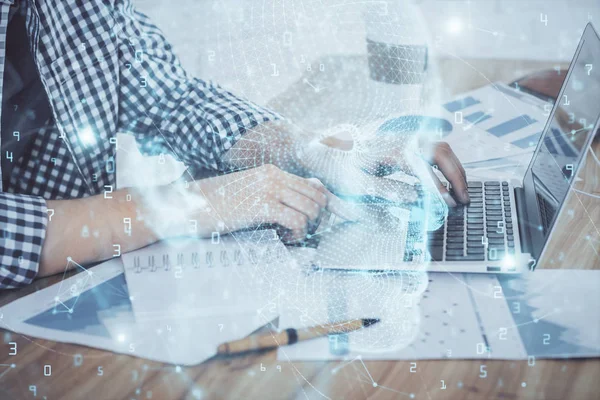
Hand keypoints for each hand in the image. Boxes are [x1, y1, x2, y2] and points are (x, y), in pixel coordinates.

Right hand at [190, 164, 350, 241]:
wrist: (189, 206)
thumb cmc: (215, 204)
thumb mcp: (248, 194)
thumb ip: (272, 196)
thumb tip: (299, 208)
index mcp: (271, 172)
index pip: (313, 185)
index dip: (318, 206)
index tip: (309, 221)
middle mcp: (274, 176)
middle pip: (318, 196)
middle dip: (316, 218)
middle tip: (301, 231)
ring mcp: (269, 190)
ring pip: (312, 208)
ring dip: (306, 228)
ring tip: (290, 236)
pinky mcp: (263, 206)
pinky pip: (297, 221)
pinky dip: (296, 234)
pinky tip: (284, 239)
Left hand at [318, 131, 467, 206]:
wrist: (323, 151)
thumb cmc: (338, 169)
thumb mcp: (356, 184)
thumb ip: (386, 190)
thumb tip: (415, 197)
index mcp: (391, 150)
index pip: (424, 168)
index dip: (438, 188)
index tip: (448, 205)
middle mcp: (402, 140)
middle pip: (441, 151)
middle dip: (456, 176)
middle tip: (464, 201)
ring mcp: (404, 139)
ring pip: (441, 148)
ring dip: (454, 170)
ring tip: (460, 194)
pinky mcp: (404, 144)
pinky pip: (433, 150)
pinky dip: (445, 165)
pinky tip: (446, 184)